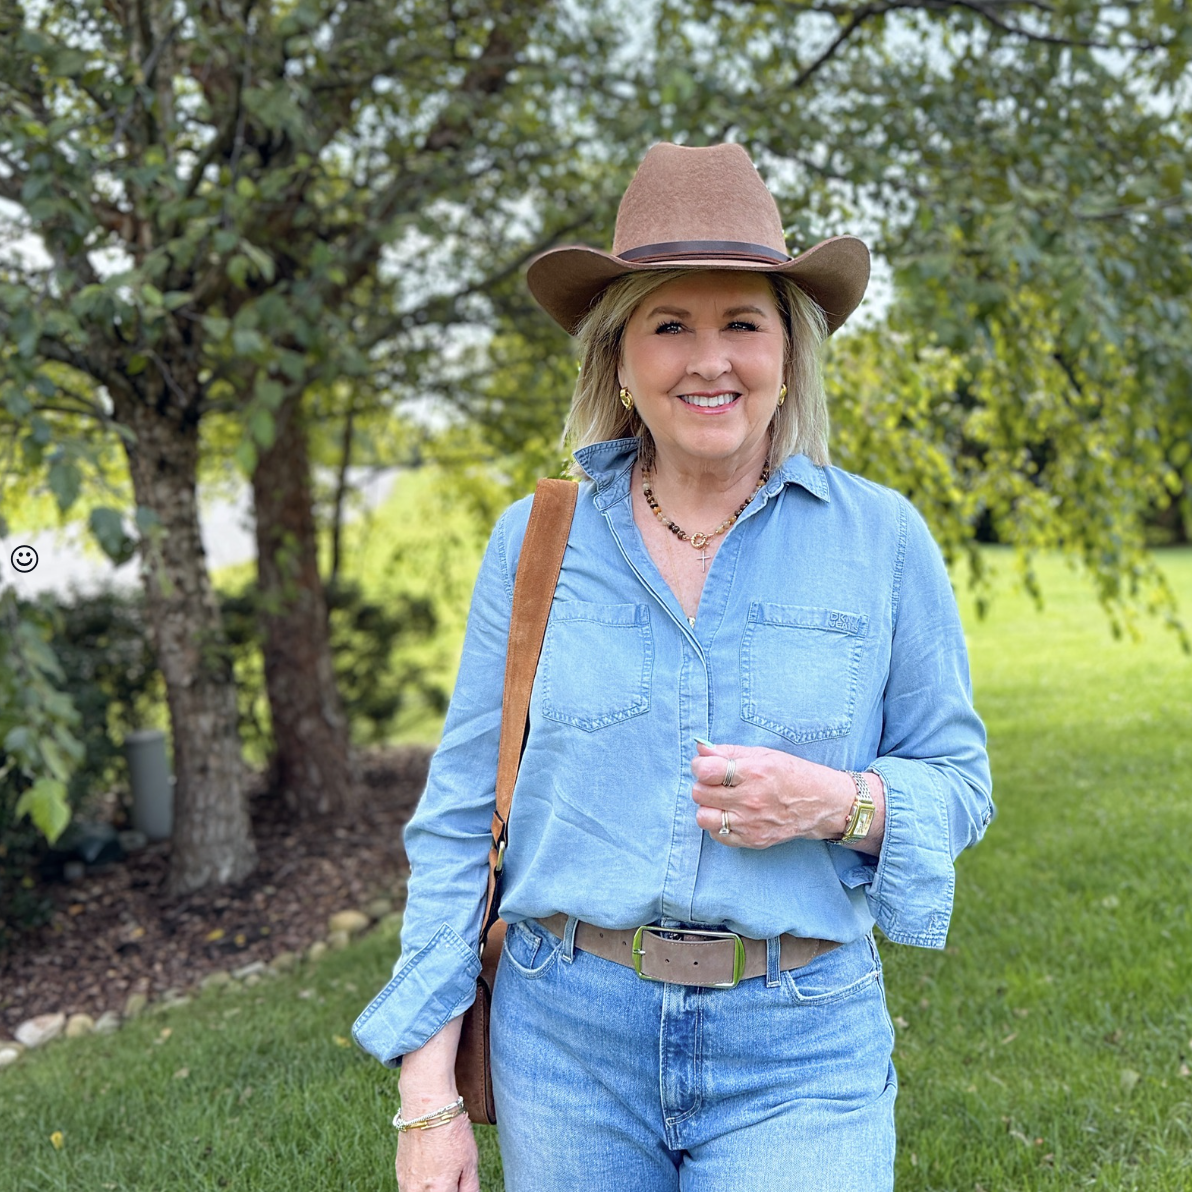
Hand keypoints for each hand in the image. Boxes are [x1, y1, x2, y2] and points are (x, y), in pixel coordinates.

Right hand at [395, 1111, 479, 1191]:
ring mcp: (405, 1184)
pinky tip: (431, 1168)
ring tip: (442, 1171)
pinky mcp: (399, 1173)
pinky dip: (422, 1184)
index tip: (461, 1183)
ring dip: (434, 1189)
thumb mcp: (470, 1162)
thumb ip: (470, 1188)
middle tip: (453, 1175)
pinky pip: (411, 1188)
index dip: (458, 1190)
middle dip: (446, 1189)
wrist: (426, 1107)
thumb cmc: (450, 1131)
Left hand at [690, 740, 856, 848]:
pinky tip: (731, 815)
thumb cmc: (793, 774)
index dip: (700, 766)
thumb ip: (729, 752)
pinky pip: (718, 835)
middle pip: (700, 794)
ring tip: (721, 801)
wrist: (824, 804)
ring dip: (708, 807)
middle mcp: (750, 800)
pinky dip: (719, 825)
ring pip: (704, 818)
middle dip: (703, 785)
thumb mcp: (764, 754)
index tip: (706, 766)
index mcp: (753, 773)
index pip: (706, 771)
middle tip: (715, 784)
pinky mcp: (753, 840)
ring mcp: (751, 823)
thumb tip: (700, 749)